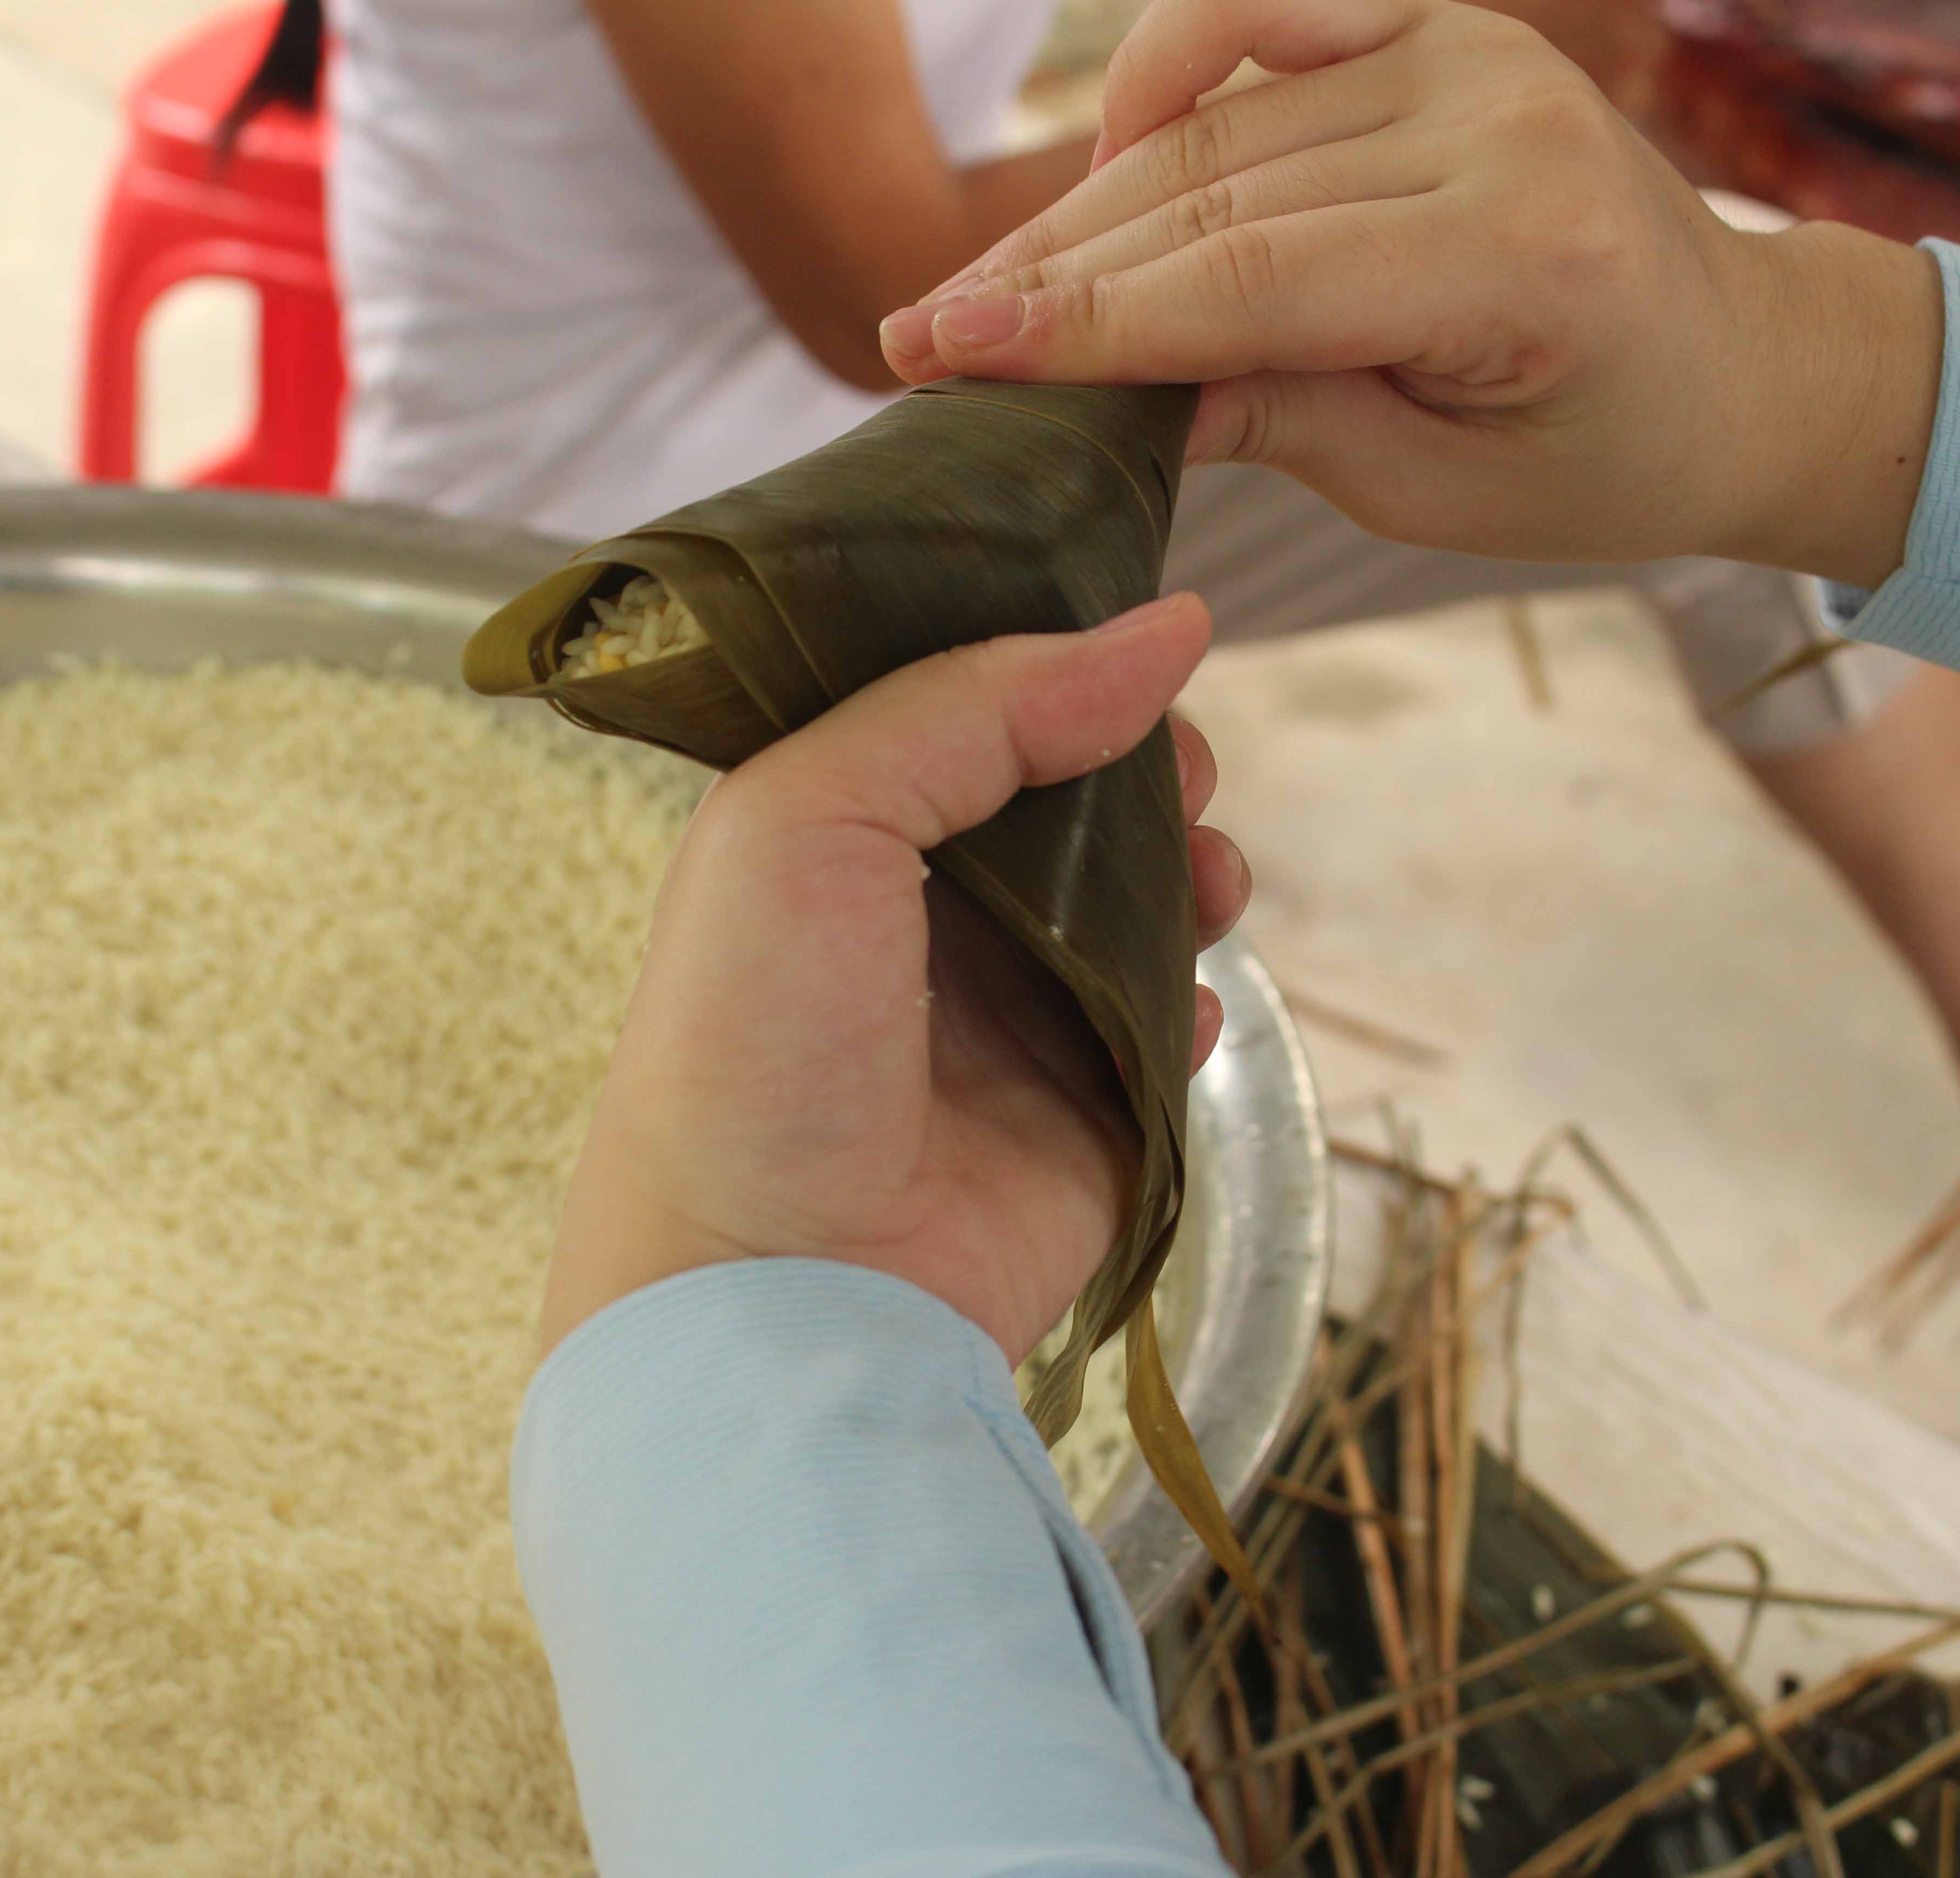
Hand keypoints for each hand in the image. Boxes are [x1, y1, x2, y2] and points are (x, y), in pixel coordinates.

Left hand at [539, 594, 1251, 1363]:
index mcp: (832, 833)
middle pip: (1069, 800)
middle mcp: (919, 919)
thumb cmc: (754, 1043)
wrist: (777, 1289)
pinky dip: (1192, 1004)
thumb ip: (976, 706)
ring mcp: (1005, 1024)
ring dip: (1189, 871)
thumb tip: (1165, 627)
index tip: (1132, 642)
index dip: (1047, 669)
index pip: (960, 712)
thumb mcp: (815, 812)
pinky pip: (1166, 1032)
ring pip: (1136, 905)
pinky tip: (1178, 1006)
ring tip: (1205, 878)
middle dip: (1141, 767)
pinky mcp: (1081, 1120)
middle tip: (1180, 768)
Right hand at [873, 0, 1941, 590]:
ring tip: (981, 291)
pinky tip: (1100, 165)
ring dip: (1082, 205)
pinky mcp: (1439, 25)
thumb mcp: (1436, 490)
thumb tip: (1105, 399)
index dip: (1086, 320)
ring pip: (1216, 117)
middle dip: (1051, 270)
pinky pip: (1265, 21)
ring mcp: (1468, 51)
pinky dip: (1165, 80)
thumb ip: (1277, 421)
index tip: (947, 352)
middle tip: (919, 338)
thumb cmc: (1596, 455)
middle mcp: (1497, 119)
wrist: (1737, 364)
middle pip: (1213, 188)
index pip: (1253, 278)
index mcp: (1523, 255)